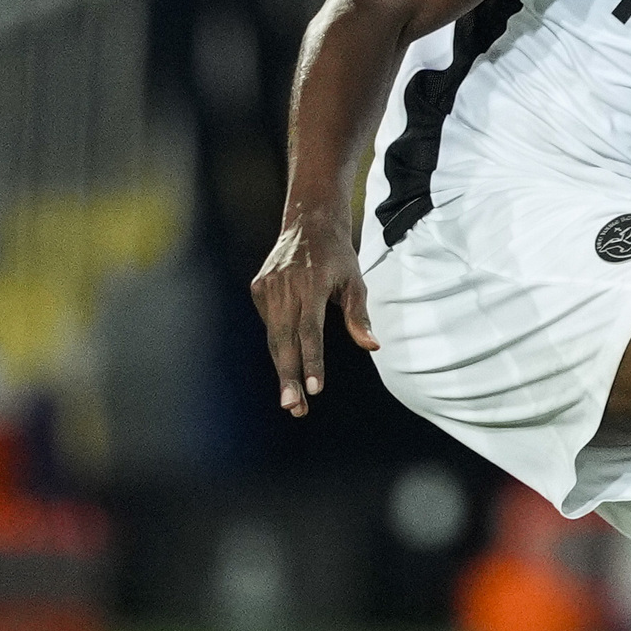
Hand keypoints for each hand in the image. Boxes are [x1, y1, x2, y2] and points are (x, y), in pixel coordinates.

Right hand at [249, 208, 378, 416]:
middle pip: (285, 341)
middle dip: (290, 377)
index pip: (310, 332)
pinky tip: (289, 361)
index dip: (311, 361)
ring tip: (293, 400)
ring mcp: (267, 288)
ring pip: (274, 337)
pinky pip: (269, 324)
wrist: (308, 223)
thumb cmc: (338, 256)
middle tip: (295, 408)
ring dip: (283, 369)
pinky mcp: (258, 288)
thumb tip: (372, 346)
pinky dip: (279, 345)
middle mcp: (284, 288)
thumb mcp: (355, 281)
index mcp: (310, 286)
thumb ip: (358, 315)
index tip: (314, 388)